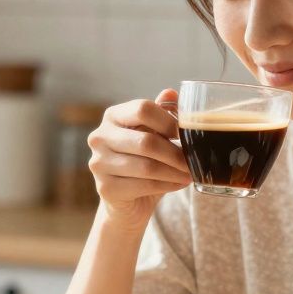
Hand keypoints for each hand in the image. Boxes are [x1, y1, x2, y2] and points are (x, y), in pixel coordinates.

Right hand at [88, 88, 190, 228]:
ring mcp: (99, 163)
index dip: (168, 121)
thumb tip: (171, 93)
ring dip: (174, 172)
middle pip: (146, 141)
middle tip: (193, 161)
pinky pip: (143, 186)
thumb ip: (160, 115)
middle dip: (175, 153)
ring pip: (146, 167)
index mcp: (112, 116)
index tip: (185, 133)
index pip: (142, 108)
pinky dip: (167, 185)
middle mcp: (100, 137)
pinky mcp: (105, 188)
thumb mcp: (152, 135)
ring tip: (190, 173)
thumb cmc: (143, 160)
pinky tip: (179, 183)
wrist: (127, 200)